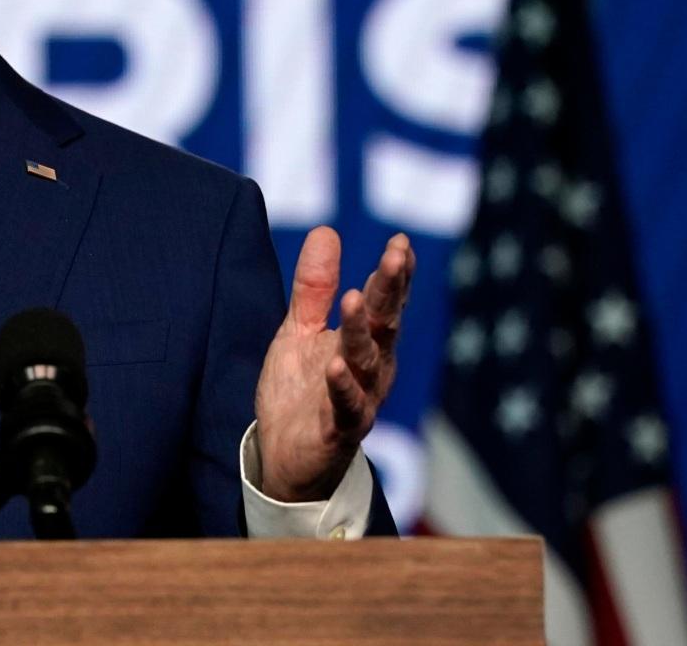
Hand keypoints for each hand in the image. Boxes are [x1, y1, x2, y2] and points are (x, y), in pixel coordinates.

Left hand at [252, 227, 413, 502]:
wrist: (286, 455)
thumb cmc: (302, 390)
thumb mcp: (301, 330)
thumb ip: (313, 288)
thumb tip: (327, 231)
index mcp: (367, 342)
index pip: (387, 302)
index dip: (395, 274)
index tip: (400, 243)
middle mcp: (373, 368)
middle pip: (386, 324)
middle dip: (391, 290)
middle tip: (396, 255)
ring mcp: (360, 399)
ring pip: (366, 361)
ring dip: (361, 330)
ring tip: (354, 296)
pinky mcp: (340, 429)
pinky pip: (345, 406)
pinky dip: (342, 386)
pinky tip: (334, 365)